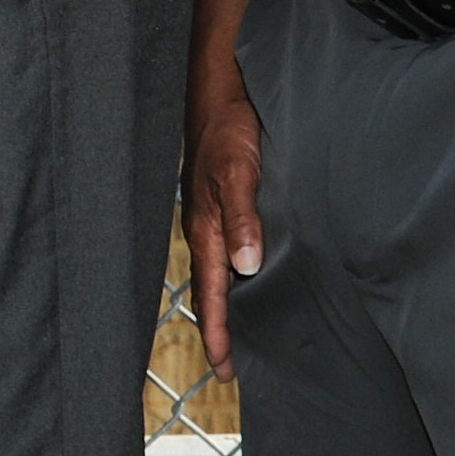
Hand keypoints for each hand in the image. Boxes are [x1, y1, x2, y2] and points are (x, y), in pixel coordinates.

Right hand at [185, 80, 265, 369]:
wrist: (219, 88)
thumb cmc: (229, 127)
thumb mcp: (240, 172)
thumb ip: (242, 219)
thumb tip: (246, 267)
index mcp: (206, 227)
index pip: (211, 291)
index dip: (218, 330)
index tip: (224, 367)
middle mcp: (207, 226)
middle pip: (210, 288)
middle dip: (219, 327)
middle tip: (230, 365)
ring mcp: (213, 214)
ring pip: (218, 270)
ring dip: (227, 303)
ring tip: (240, 332)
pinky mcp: (224, 200)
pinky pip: (226, 248)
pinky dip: (233, 274)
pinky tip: (248, 276)